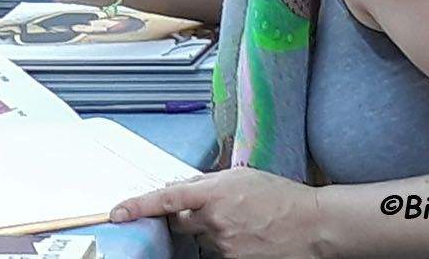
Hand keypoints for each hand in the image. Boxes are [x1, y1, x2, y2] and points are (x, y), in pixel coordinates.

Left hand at [110, 167, 321, 258]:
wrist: (312, 225)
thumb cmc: (280, 196)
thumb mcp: (240, 177)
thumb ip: (206, 182)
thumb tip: (179, 186)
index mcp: (213, 193)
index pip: (165, 199)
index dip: (137, 207)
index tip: (116, 213)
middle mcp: (214, 220)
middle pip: (180, 222)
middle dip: (187, 217)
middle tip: (214, 211)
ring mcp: (224, 245)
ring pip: (202, 239)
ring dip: (213, 231)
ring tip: (243, 223)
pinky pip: (218, 254)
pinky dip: (227, 245)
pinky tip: (248, 236)